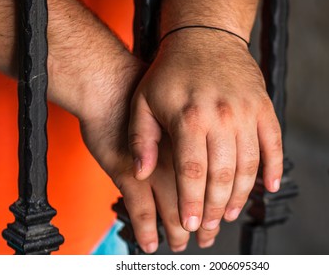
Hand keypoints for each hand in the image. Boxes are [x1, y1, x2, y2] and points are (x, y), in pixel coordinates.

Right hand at [81, 98, 219, 252]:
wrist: (109, 84)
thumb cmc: (143, 95)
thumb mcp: (178, 111)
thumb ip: (195, 135)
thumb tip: (212, 160)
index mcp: (195, 142)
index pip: (214, 185)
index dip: (217, 206)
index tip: (219, 220)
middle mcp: (177, 159)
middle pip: (197, 203)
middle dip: (205, 225)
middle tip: (206, 237)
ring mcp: (152, 169)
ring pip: (172, 211)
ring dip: (179, 232)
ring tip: (183, 243)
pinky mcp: (126, 174)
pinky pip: (140, 211)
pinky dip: (147, 230)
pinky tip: (151, 243)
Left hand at [128, 30, 282, 232]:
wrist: (204, 36)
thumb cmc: (170, 72)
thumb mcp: (143, 101)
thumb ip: (140, 140)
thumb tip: (140, 175)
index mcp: (189, 118)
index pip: (192, 172)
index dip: (192, 202)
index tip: (191, 224)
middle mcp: (221, 117)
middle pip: (222, 175)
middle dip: (215, 207)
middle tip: (210, 226)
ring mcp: (246, 112)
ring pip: (249, 165)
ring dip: (241, 195)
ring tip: (230, 213)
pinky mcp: (263, 107)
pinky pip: (274, 143)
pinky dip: (275, 168)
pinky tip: (270, 188)